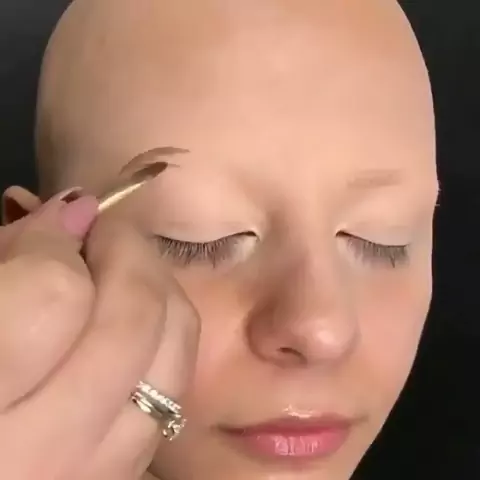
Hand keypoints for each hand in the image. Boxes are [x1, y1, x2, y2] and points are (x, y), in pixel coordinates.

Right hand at [0, 187, 199, 479]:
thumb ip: (10, 256)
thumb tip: (76, 210)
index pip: (56, 295)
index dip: (62, 241)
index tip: (65, 219)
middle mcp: (43, 451)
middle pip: (131, 324)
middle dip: (130, 256)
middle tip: (109, 235)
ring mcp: (93, 472)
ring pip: (170, 360)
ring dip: (159, 297)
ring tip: (128, 273)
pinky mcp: (125, 476)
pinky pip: (173, 395)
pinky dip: (164, 346)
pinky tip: (134, 328)